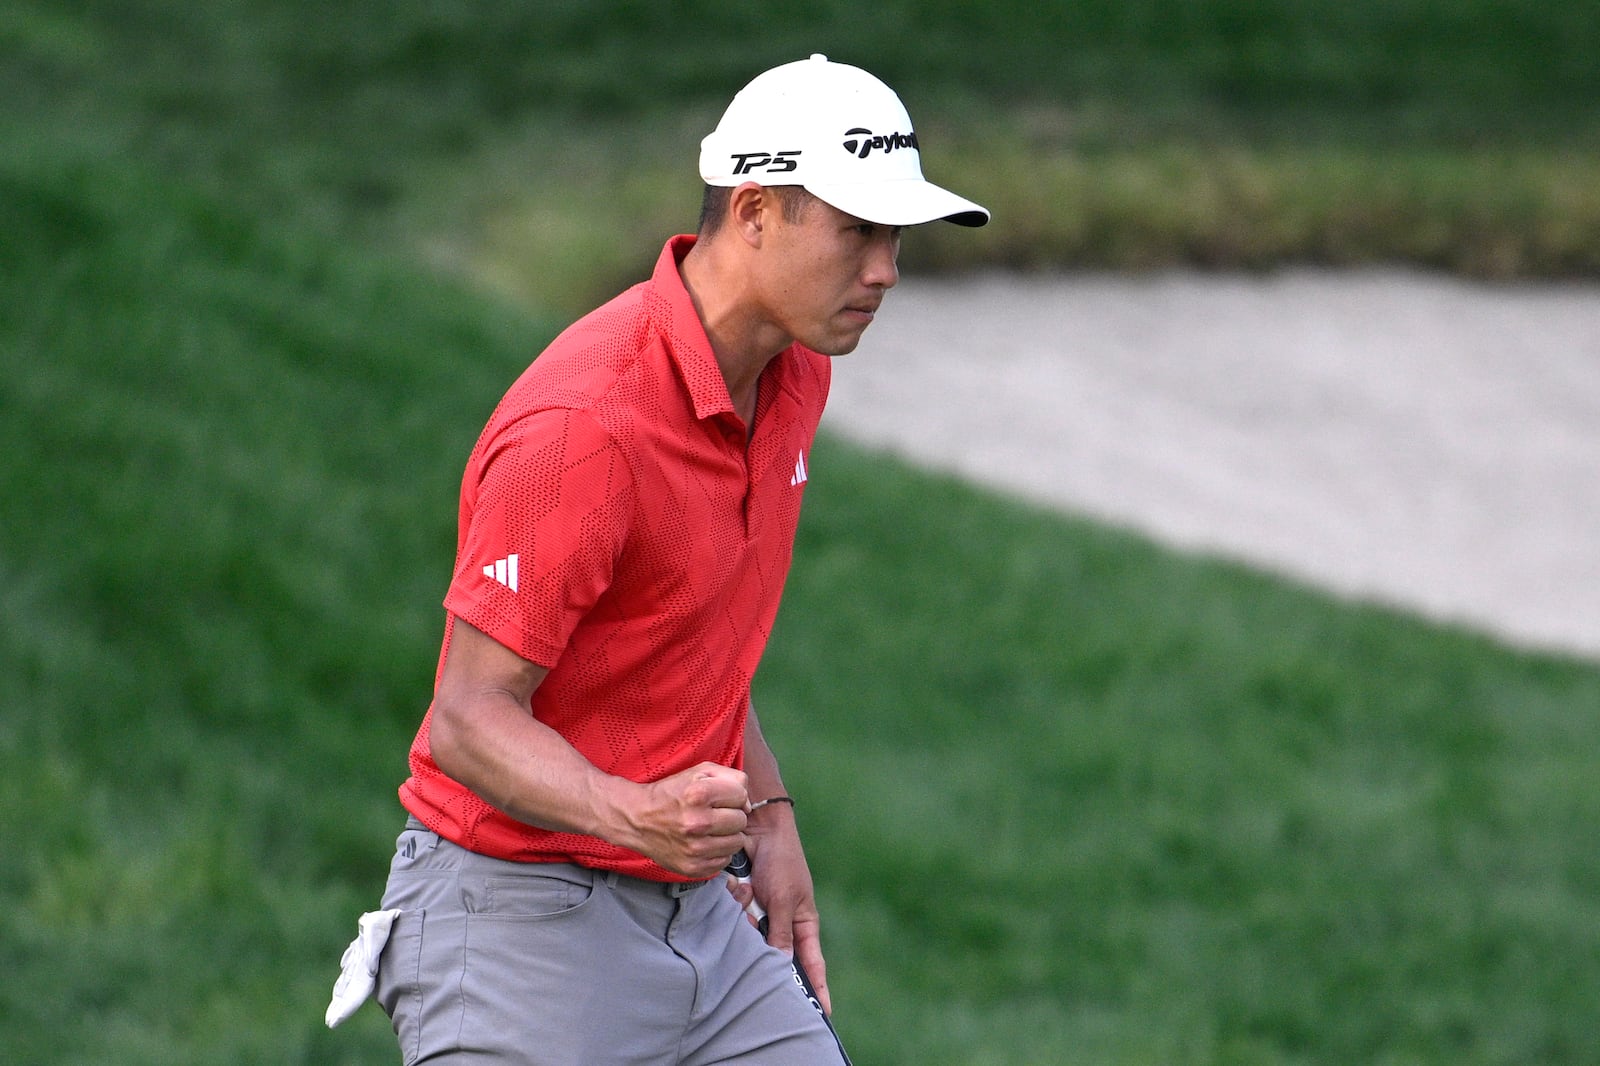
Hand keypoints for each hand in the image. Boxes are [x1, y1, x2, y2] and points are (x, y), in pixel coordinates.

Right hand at [625, 763, 749, 878]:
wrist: (637, 819)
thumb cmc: (671, 793)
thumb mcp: (699, 771)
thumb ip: (731, 778)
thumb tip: (748, 805)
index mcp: (698, 794)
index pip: (741, 796)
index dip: (733, 795)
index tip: (719, 797)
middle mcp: (697, 823)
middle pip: (741, 820)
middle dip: (731, 815)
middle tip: (713, 814)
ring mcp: (695, 849)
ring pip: (737, 843)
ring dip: (727, 835)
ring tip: (709, 829)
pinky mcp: (693, 868)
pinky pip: (725, 861)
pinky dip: (718, 852)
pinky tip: (704, 843)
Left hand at [741, 821, 831, 1014]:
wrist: (757, 826)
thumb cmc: (781, 860)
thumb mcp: (785, 899)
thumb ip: (780, 934)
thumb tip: (781, 966)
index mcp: (803, 922)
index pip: (813, 962)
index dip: (818, 987)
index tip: (823, 1014)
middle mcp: (781, 920)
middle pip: (770, 952)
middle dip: (759, 938)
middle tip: (755, 914)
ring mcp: (759, 911)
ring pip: (746, 934)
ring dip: (744, 911)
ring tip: (747, 888)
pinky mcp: (740, 901)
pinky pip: (732, 915)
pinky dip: (733, 899)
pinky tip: (735, 883)